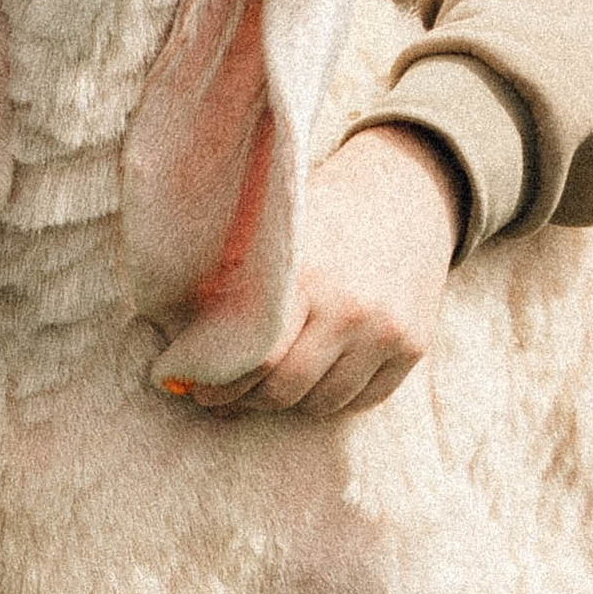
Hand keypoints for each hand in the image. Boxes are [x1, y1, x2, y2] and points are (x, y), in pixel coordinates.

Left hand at [156, 122, 463, 419]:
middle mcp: (350, 308)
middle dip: (245, 400)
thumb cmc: (322, 211)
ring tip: (267, 386)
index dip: (218, 382)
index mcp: (306, 275)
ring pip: (323, 403)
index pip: (255, 359)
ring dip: (290, 402)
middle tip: (222, 397)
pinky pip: (364, 400)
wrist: (407, 190)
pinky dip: (334, 397)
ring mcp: (386, 331)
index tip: (194, 386)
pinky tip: (313, 379)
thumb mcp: (275, 232)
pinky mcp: (414, 345)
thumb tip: (178, 342)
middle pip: (285, 390)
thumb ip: (232, 281)